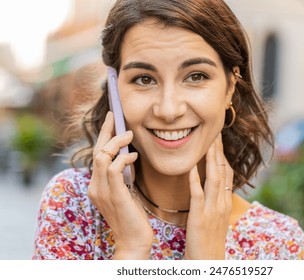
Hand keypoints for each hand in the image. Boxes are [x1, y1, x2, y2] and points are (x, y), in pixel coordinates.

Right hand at [88, 112, 152, 258]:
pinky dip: (124, 158)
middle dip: (106, 131)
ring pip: (102, 156)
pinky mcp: (114, 195)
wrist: (134, 240)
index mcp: (97, 185)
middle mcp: (95, 186)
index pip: (97, 155)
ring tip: (129, 135)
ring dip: (116, 142)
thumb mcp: (126, 191)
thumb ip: (123, 175)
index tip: (110, 120)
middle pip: (96, 151)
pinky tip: (134, 156)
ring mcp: (102, 191)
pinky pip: (114, 169)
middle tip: (115, 117)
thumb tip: (129, 156)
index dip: (103, 136)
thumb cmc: (132, 216)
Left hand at [184, 133, 232, 258]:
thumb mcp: (216, 218)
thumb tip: (213, 186)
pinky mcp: (200, 217)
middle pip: (223, 171)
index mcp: (225, 202)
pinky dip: (195, 180)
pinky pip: (198, 195)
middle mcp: (222, 203)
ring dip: (211, 160)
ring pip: (214, 179)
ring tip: (207, 143)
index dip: (223, 155)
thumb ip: (216, 201)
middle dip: (219, 151)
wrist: (208, 262)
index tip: (218, 139)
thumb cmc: (209, 241)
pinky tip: (191, 167)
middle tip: (215, 133)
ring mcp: (213, 210)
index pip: (227, 173)